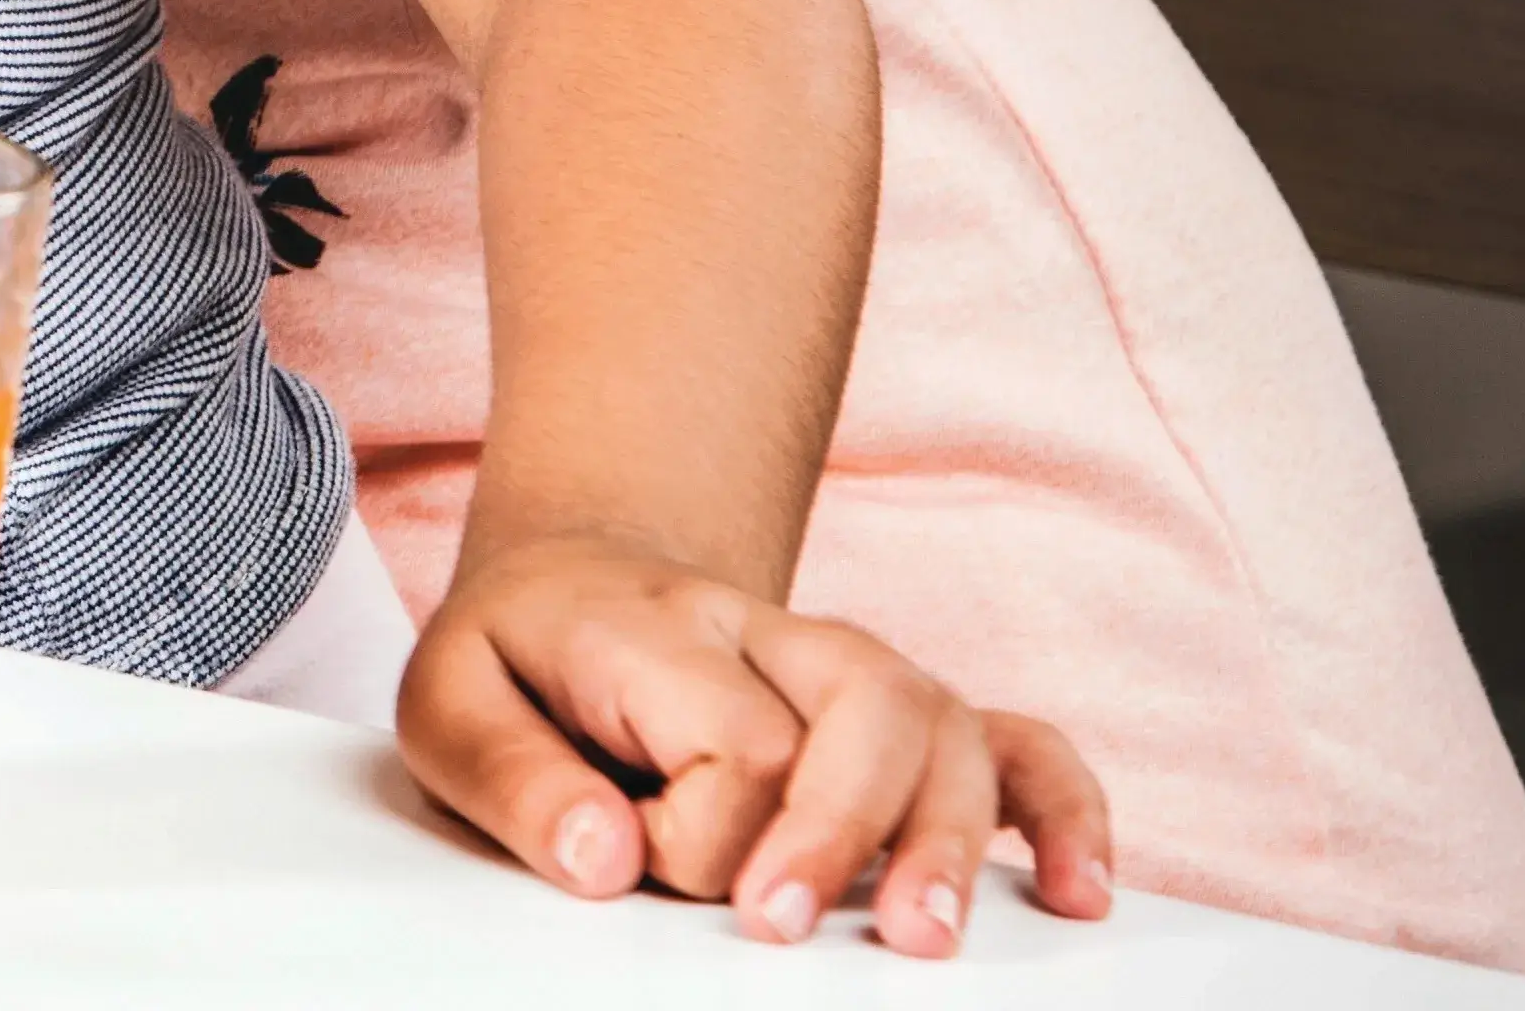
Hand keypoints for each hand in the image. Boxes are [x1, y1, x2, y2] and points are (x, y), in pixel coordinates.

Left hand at [404, 537, 1115, 949]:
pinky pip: (1016, 742)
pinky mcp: (908, 714)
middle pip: (869, 706)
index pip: (731, 736)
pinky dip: (1063, 810)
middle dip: (843, 828)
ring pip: (947, 723)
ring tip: (921, 936)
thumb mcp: (450, 703)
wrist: (574, 588)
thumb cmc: (521, 662)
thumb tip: (607, 862)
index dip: (694, 830)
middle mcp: (774, 638)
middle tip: (782, 927)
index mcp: (657, 628)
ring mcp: (853, 670)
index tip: (631, 863)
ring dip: (952, 837)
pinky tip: (1075, 891)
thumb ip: (514, 779)